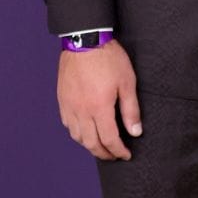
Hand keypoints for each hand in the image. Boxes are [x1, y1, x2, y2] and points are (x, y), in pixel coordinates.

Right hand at [56, 41, 141, 160]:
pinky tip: (85, 132)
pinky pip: (67, 125)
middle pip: (91, 143)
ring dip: (89, 145)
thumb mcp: (127, 82)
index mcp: (99, 108)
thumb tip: (135, 132)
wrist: (84, 41)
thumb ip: (131, 110)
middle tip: (114, 156)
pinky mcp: (62, 100)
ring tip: (101, 147)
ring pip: (77, 136)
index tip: (126, 155)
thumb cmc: (109, 59)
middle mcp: (81, 111)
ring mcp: (69, 106)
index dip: (118, 151)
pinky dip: (77, 134)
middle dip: (104, 153)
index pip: (109, 139)